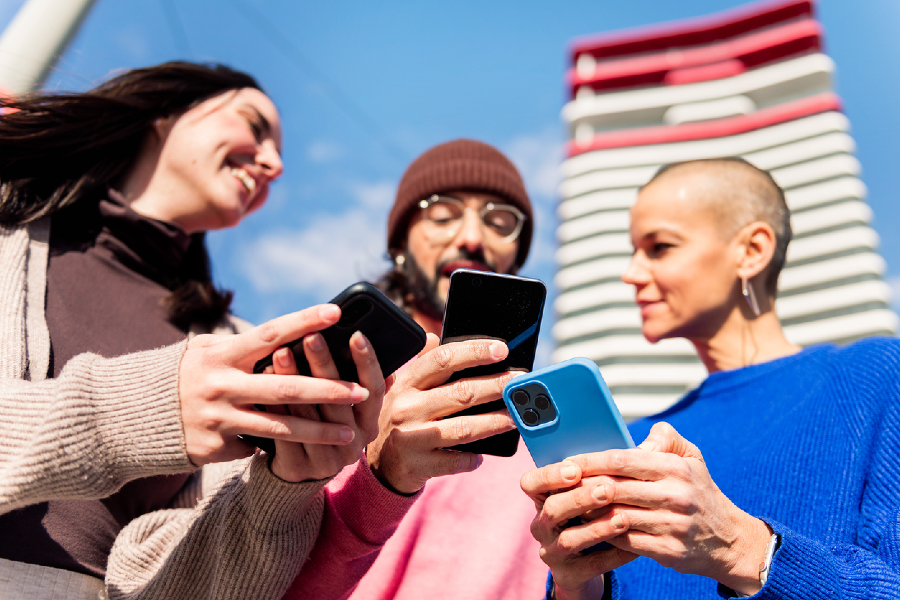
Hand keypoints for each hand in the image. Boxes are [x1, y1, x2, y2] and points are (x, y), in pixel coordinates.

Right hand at [178, 304, 369, 466]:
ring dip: (319, 432)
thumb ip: (246, 349)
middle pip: (284, 388)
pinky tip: (295, 450)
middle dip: (327, 391)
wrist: (131, 417)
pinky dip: (275, 445)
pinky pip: (255, 445)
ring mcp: (217, 418)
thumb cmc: (186, 375)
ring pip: (279, 428)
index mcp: (221, 354)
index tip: (336, 311)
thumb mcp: (207, 352)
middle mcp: (220, 385)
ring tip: (350, 434)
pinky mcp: (214, 447)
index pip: (269, 334)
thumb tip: (296, 338)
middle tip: (360, 391)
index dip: (302, 321)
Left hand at [263, 330, 384, 481]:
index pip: (375, 390)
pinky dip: (274, 404)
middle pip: (339, 400)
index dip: (367, 362)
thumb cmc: (324, 423)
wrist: (300, 469)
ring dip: (294, 380)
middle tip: (312, 336)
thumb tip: (364, 340)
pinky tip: (264, 381)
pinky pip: (284, 432)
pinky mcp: (299, 468)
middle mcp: (355, 443)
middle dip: (324, 365)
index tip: (356, 334)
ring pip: (309, 416)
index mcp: (370, 424)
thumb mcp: (347, 406)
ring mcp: (328, 460)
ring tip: (281, 351)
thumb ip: (355, 379)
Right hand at [365, 333, 517, 494]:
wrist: (378, 464)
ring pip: (463, 428)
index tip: (502, 349)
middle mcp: (407, 408)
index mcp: (407, 383)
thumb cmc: (400, 418)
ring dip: (494, 421)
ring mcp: (412, 438)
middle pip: (460, 393)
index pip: (442, 360)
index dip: (474, 352)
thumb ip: (421, 363)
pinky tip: (485, 454)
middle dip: (496, 385)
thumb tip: (435, 337)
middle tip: (520, 382)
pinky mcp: (418, 465)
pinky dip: (473, 458)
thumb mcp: (402, 387)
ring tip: (517, 416)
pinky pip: (455, 461)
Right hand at [520, 461, 636, 599]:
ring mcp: (552, 551)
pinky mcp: (567, 574)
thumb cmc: (598, 514)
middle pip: (551, 509)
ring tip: (624, 518)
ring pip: (568, 539)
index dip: (549, 475)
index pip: (531, 482)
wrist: (594, 561)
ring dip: (597, 527)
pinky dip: (612, 556)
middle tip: (609, 489)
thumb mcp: (596, 490)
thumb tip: (644, 448)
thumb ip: (613, 467)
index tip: (574, 468)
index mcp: (545, 498)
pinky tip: (633, 548)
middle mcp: (542, 524)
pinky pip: (589, 566)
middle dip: (580, 497)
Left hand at [564, 422, 772, 595]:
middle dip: (582, 486)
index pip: (622, 460)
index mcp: (676, 467)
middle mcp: (676, 494)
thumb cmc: (698, 491)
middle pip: (614, 488)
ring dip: (588, 511)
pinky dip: (604, 532)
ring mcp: (673, 524)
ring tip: (568, 505)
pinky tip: (590, 526)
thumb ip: (665, 438)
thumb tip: (635, 439)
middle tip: (558, 485)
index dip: (589, 461)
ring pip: (616, 515)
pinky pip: (624, 540)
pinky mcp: (669, 551)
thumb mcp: (691, 457)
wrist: (728, 539)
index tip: (566, 462)